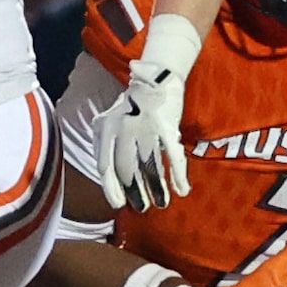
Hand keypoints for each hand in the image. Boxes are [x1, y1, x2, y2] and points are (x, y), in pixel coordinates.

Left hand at [99, 59, 190, 211]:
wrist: (154, 79)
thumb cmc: (130, 105)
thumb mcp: (108, 120)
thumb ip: (104, 143)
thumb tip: (106, 176)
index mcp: (106, 129)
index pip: (104, 165)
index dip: (111, 188)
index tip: (118, 204)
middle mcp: (122, 129)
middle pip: (126, 169)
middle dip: (134, 192)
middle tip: (142, 207)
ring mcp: (145, 127)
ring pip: (150, 166)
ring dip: (156, 188)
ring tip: (161, 203)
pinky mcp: (166, 126)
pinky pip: (173, 156)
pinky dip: (178, 175)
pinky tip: (182, 189)